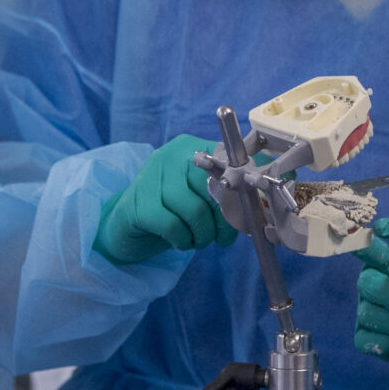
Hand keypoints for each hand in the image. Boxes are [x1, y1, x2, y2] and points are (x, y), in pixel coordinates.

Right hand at [94, 135, 237, 264]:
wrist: (127, 226)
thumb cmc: (173, 210)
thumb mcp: (201, 195)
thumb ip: (228, 192)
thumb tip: (262, 201)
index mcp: (191, 149)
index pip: (227, 163)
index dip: (241, 191)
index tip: (247, 213)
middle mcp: (170, 156)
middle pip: (213, 188)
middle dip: (224, 220)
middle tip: (222, 238)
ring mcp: (150, 177)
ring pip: (194, 210)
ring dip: (203, 235)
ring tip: (198, 239)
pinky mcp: (138, 203)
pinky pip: (174, 226)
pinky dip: (183, 240)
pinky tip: (180, 240)